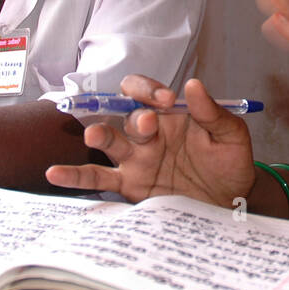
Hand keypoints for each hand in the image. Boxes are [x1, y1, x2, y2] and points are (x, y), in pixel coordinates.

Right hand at [45, 75, 255, 206]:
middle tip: (149, 125)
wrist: (233, 204)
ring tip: (95, 135)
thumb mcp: (231, 136)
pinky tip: (56, 173)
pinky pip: (97, 178)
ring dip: (100, 134)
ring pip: (109, 141)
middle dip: (134, 117)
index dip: (148, 90)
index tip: (167, 100)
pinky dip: (75, 176)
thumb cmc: (230, 165)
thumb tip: (195, 85)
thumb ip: (213, 112)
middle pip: (125, 114)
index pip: (145, 91)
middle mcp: (147, 133)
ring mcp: (135, 159)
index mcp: (169, 115)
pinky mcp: (129, 185)